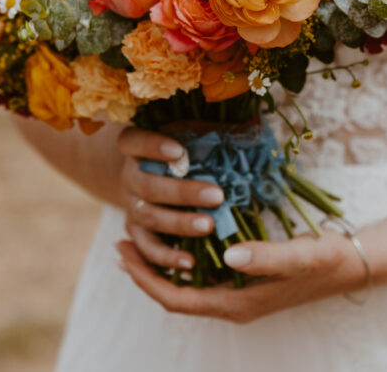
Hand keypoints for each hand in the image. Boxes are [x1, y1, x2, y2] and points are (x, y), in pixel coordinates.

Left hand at [115, 228, 369, 322]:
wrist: (354, 263)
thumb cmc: (327, 260)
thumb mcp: (299, 255)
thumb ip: (264, 256)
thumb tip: (227, 255)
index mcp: (239, 303)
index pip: (178, 299)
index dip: (146, 279)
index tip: (124, 254)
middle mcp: (234, 303)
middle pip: (175, 294)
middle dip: (144, 271)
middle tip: (120, 241)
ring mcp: (240, 294)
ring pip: (187, 286)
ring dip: (160, 265)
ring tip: (139, 238)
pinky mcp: (247, 280)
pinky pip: (203, 276)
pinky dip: (183, 259)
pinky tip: (178, 236)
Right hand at [118, 127, 224, 269]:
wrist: (149, 174)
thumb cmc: (182, 151)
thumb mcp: (193, 136)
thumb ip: (216, 132)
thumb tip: (256, 124)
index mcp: (137, 147)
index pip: (134, 141)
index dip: (152, 146)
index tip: (180, 151)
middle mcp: (130, 175)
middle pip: (147, 184)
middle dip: (182, 192)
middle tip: (217, 196)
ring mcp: (130, 205)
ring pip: (148, 216)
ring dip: (178, 223)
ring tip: (209, 226)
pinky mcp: (136, 232)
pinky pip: (146, 248)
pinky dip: (166, 258)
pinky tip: (190, 262)